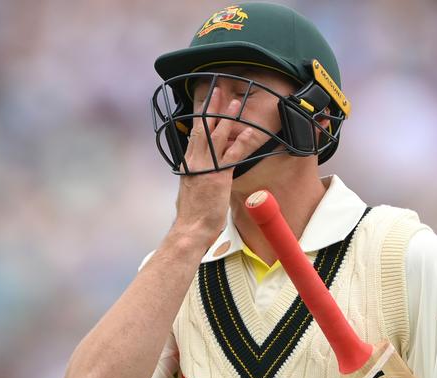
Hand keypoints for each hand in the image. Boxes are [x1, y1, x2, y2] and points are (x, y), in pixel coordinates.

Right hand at [172, 87, 263, 245]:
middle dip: (210, 107)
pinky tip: (249, 132)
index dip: (200, 117)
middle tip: (216, 89)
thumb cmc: (192, 215)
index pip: (193, 134)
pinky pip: (232, 155)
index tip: (205, 103)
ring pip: (216, 136)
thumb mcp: (190, 191)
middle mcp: (194, 161)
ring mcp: (206, 167)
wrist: (190, 228)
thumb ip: (195, 178)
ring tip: (235, 101)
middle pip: (202, 127)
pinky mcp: (218, 177)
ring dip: (226, 117)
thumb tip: (197, 177)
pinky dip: (241, 142)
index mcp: (188, 164)